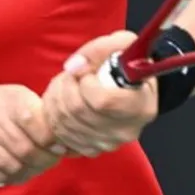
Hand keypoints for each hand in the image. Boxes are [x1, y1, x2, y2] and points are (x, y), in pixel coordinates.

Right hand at [0, 85, 63, 186]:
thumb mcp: (13, 95)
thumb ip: (38, 113)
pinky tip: (21, 169)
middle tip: (53, 157)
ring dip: (32, 169)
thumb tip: (65, 140)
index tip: (61, 145)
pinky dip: (16, 176)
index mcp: (7, 101)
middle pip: (27, 150)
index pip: (38, 126)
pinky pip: (0, 177)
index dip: (53, 141)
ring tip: (38, 163)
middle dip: (46, 159)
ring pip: (15, 167)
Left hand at [42, 30, 157, 157]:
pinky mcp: (90, 149)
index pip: (102, 101)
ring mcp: (108, 144)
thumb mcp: (122, 44)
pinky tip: (63, 102)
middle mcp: (126, 131)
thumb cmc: (126, 65)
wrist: (128, 88)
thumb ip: (99, 49)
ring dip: (56, 98)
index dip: (86, 84)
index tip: (88, 74)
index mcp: (141, 106)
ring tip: (66, 85)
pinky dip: (54, 115)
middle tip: (71, 75)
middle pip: (78, 111)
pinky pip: (59, 134)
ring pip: (64, 123)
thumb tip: (74, 66)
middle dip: (66, 86)